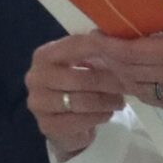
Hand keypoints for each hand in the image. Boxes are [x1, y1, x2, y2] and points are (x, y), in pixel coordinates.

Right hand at [26, 35, 122, 159]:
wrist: (65, 121)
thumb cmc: (78, 86)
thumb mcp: (86, 63)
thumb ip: (96, 49)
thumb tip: (112, 37)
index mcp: (44, 55)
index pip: (74, 46)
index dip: (101, 47)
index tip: (124, 51)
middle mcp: (35, 77)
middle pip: (78, 78)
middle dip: (107, 81)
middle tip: (127, 84)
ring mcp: (38, 103)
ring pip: (79, 101)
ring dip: (105, 101)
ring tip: (121, 101)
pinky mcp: (46, 125)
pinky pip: (78, 121)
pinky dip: (98, 117)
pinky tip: (108, 113)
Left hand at [75, 0, 162, 118]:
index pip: (131, 53)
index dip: (106, 47)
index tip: (89, 37)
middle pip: (127, 72)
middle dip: (104, 62)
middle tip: (86, 51)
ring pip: (137, 88)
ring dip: (117, 77)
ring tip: (103, 66)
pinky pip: (154, 100)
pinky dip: (137, 92)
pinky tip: (134, 86)